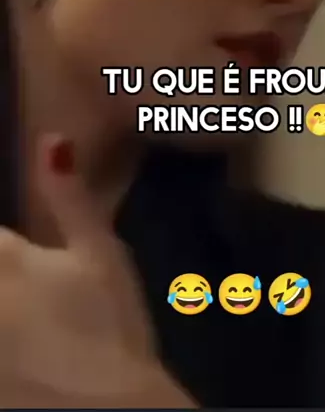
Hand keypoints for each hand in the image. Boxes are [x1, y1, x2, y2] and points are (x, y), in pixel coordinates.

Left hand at [0, 133, 193, 407]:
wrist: (113, 409)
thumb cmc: (112, 324)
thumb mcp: (101, 252)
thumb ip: (69, 195)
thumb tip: (51, 140)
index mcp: (3, 256)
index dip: (2, 240)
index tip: (16, 248)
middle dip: (5, 264)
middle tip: (28, 277)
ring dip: (3, 294)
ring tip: (25, 302)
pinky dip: (1, 333)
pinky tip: (17, 336)